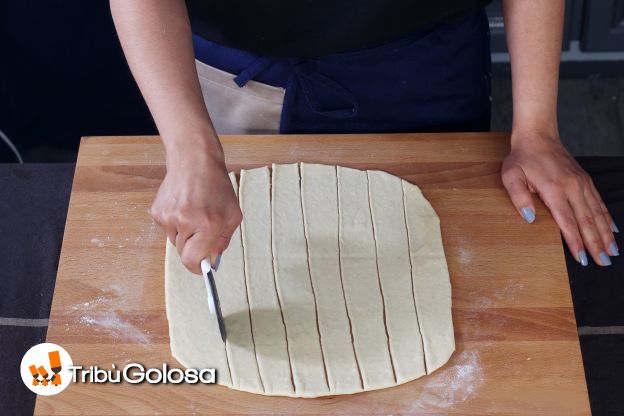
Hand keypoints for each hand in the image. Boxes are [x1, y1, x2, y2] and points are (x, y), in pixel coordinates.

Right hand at [151, 145, 241, 274]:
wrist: (193, 161)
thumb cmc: (216, 187)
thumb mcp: (232, 214)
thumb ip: (223, 240)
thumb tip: (212, 261)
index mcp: (208, 224)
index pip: (193, 261)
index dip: (198, 267)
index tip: (203, 267)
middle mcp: (186, 222)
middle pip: (184, 253)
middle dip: (194, 248)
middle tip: (202, 231)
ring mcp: (168, 217)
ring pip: (175, 241)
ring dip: (185, 234)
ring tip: (194, 213)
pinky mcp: (157, 212)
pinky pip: (167, 229)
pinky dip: (176, 223)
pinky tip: (183, 207)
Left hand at [502, 130, 618, 265]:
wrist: (538, 137)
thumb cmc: (522, 159)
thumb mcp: (511, 176)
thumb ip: (518, 196)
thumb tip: (530, 218)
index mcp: (554, 189)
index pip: (567, 221)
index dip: (575, 241)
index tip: (582, 258)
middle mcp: (572, 187)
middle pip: (587, 221)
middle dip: (596, 244)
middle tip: (603, 262)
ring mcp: (581, 184)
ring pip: (597, 213)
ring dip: (606, 234)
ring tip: (612, 252)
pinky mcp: (585, 181)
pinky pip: (599, 202)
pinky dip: (608, 218)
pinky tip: (614, 231)